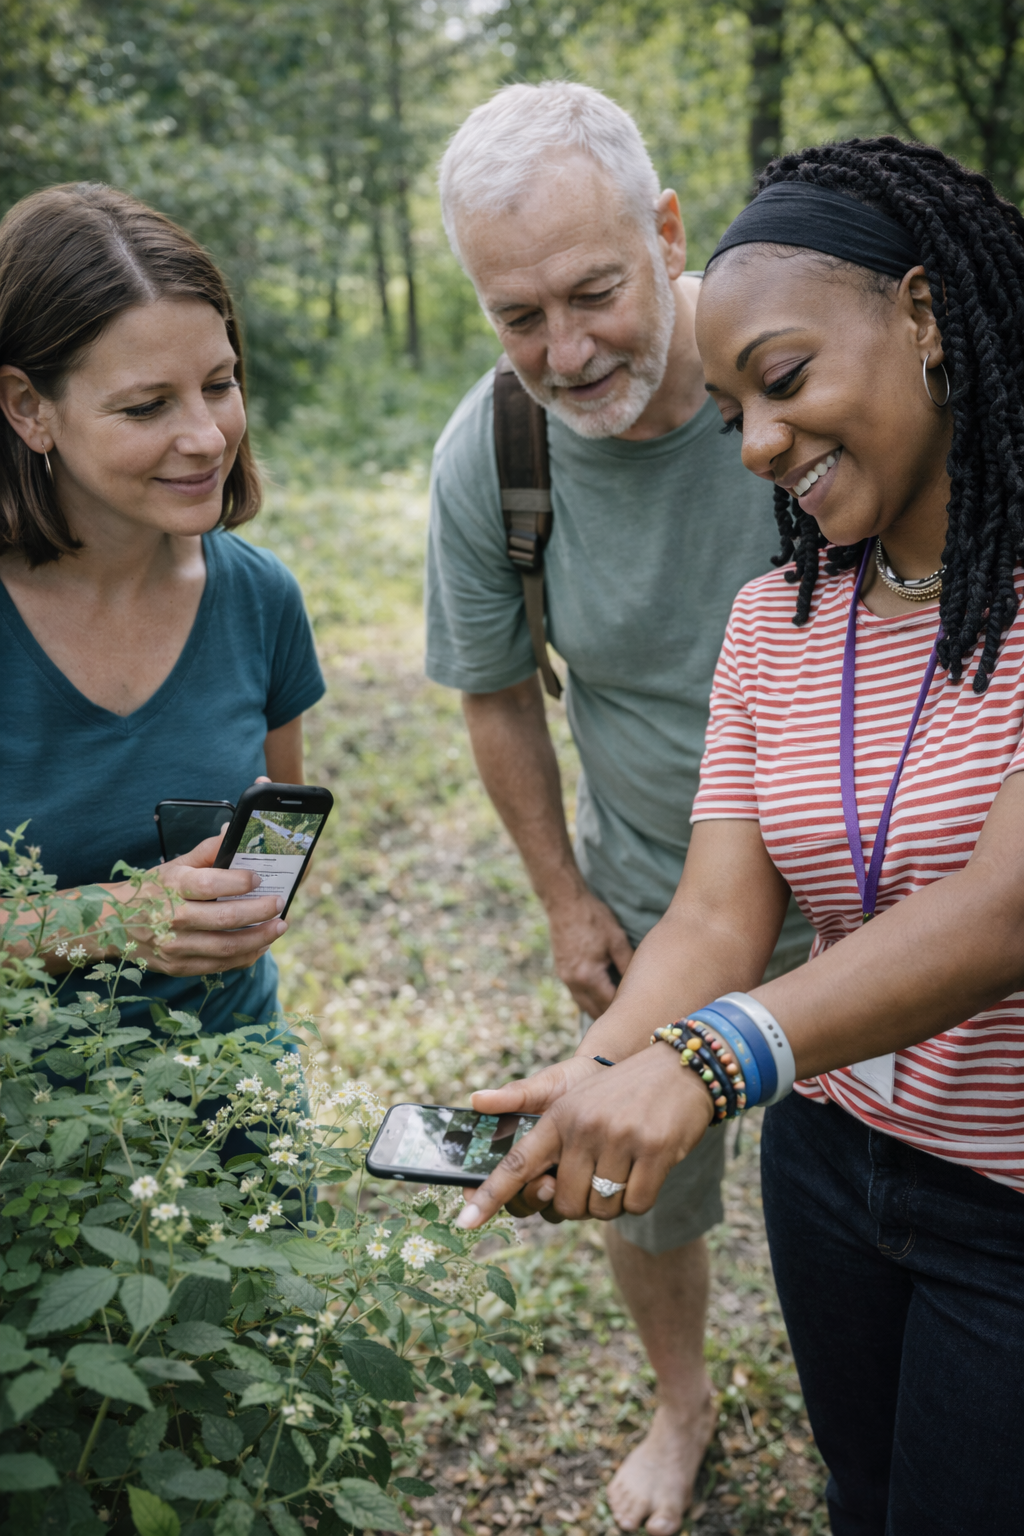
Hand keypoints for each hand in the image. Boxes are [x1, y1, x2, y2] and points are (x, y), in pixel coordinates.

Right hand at [124, 830, 287, 976]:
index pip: (210, 885)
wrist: (114, 923)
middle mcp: (173, 918)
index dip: (238, 882)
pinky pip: (220, 966)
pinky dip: (245, 956)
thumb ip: (207, 851)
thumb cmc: (152, 890)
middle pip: (225, 919)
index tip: (258, 877)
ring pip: (227, 947)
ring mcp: (176, 947)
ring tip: (279, 926)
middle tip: (279, 903)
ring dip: (260, 938)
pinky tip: (260, 945)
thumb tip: (233, 832)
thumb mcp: (175, 865)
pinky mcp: (179, 967)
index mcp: (172, 887)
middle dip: (260, 912)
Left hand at [455, 1043, 714, 1230]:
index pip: (518, 1162)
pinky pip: (637, 1204)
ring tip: (624, 1166)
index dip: (490, 1195)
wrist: (680, 1068)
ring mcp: (621, 1138)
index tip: (464, 1223)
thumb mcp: (578, 1103)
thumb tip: (528, 1176)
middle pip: (564, 1203)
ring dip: (612, 1201)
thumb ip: (548, 1141)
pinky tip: (647, 1169)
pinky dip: (640, 1198)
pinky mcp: (656, 1149)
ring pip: (602, 1208)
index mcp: (559, 1117)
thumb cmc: (622, 1095)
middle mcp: (585, 1127)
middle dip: (580, 1204)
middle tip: (597, 1178)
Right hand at [471, 1055, 606, 1218]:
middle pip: (518, 1202)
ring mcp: (559, 1179)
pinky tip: (587, 1182)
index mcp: (517, 1147)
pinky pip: (575, 1206)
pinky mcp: (584, 1185)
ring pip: (545, 1209)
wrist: (610, 1079)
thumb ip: (514, 1096)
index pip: (494, 1177)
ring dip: (550, 1202)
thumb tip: (476, 1099)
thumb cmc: (571, 1081)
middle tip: (547, 1184)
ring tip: (561, 1182)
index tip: (474, 1196)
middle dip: (528, 1197)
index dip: (481, 1193)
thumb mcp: (544, 1085)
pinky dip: (577, 1199)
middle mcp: (534, 1169)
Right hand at [546, 888, 633, 1016]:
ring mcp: (565, 978)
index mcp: (589, 976)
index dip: (625, 1010)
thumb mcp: (617, 939)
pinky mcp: (561, 971)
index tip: (640, 1012)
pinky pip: (577, 994)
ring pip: (583, 1005)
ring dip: (598, 1009)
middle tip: (631, 1017)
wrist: (564, 902)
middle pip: (594, 1012)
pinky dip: (589, 998)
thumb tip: (641, 983)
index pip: (610, 1005)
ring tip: (618, 1010)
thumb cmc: (593, 918)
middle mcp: (574, 982)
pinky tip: (601, 994)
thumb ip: (628, 964)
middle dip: (611, 1016)